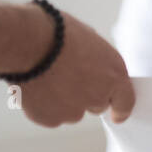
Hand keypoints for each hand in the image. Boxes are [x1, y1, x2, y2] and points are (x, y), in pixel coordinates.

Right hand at [18, 12, 134, 126]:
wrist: (25, 41)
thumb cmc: (54, 32)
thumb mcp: (87, 38)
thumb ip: (96, 60)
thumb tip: (91, 67)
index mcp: (114, 74)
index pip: (126, 101)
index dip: (120, 108)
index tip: (116, 115)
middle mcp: (98, 96)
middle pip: (96, 105)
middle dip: (85, 96)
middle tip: (66, 78)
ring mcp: (75, 111)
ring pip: (71, 112)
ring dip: (61, 101)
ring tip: (44, 77)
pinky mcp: (52, 119)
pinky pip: (49, 116)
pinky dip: (42, 106)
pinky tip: (33, 86)